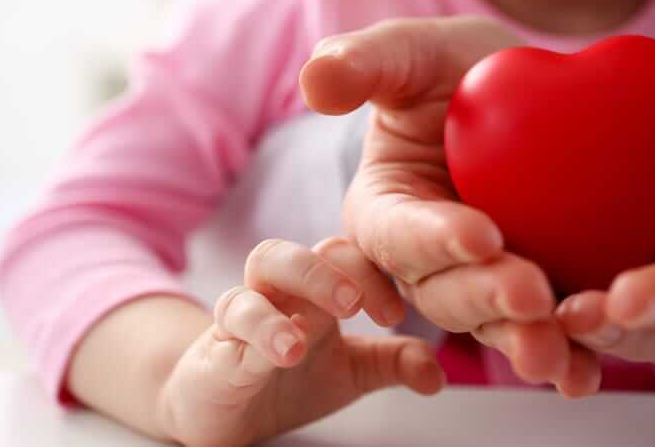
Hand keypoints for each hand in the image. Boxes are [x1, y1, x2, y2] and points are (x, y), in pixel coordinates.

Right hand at [155, 237, 444, 446]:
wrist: (222, 409)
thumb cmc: (285, 377)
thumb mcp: (351, 372)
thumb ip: (394, 363)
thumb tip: (436, 374)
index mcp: (316, 288)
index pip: (345, 254)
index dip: (373, 272)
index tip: (396, 313)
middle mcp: (282, 289)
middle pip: (304, 245)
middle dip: (331, 267)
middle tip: (357, 303)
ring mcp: (247, 309)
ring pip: (263, 263)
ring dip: (298, 286)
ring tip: (319, 325)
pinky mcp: (217, 343)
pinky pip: (235, 319)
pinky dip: (261, 329)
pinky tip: (286, 348)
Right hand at [300, 17, 600, 397]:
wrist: (525, 94)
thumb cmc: (455, 70)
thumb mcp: (413, 54)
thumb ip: (363, 64)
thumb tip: (313, 84)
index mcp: (386, 211)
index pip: (397, 233)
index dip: (433, 239)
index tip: (480, 234)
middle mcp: (425, 261)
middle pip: (444, 293)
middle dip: (485, 298)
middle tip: (530, 293)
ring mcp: (479, 284)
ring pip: (492, 324)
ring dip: (522, 342)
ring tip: (558, 355)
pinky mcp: (531, 297)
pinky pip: (544, 331)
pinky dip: (566, 357)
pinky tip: (586, 374)